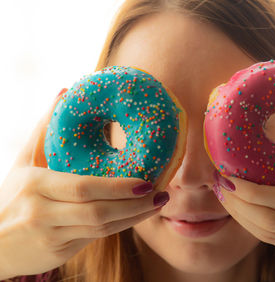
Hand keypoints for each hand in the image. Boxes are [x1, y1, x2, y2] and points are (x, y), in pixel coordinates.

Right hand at [0, 89, 168, 278]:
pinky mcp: (58, 251)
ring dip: (134, 217)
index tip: (146, 181)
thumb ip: (45, 129)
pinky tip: (137, 215)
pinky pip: (97, 238)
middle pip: (97, 211)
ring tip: (157, 204)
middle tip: (161, 193)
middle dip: (134, 205)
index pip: (82, 187)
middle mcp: (42, 213)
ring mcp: (51, 235)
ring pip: (102, 228)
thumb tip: (65, 92)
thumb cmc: (11, 196)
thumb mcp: (24, 163)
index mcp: (35, 185)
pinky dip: (121, 226)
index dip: (117, 187)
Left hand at [214, 94, 274, 280]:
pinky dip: (248, 224)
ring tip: (221, 193)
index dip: (250, 191)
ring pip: (263, 232)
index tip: (229, 173)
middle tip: (219, 180)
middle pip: (266, 218)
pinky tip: (236, 209)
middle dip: (236, 201)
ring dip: (237, 214)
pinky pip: (267, 240)